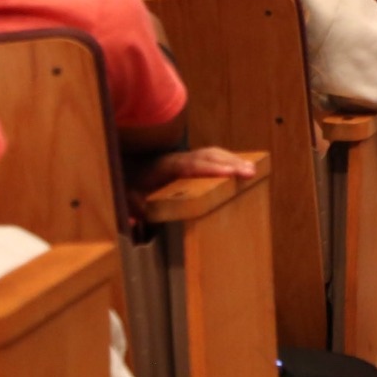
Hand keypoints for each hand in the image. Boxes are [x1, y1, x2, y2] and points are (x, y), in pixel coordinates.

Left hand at [127, 146, 257, 202]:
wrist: (124, 166)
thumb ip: (134, 209)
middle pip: (209, 155)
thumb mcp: (126, 197)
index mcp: (165, 166)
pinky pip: (213, 156)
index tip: (230, 174)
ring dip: (233, 160)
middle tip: (251, 172)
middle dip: (231, 163)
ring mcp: (186, 156)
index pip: (191, 165)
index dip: (212, 169)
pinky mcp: (191, 160)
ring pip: (213, 153)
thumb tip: (137, 223)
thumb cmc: (127, 183)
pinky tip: (241, 166)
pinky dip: (228, 160)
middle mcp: (179, 158)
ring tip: (251, 170)